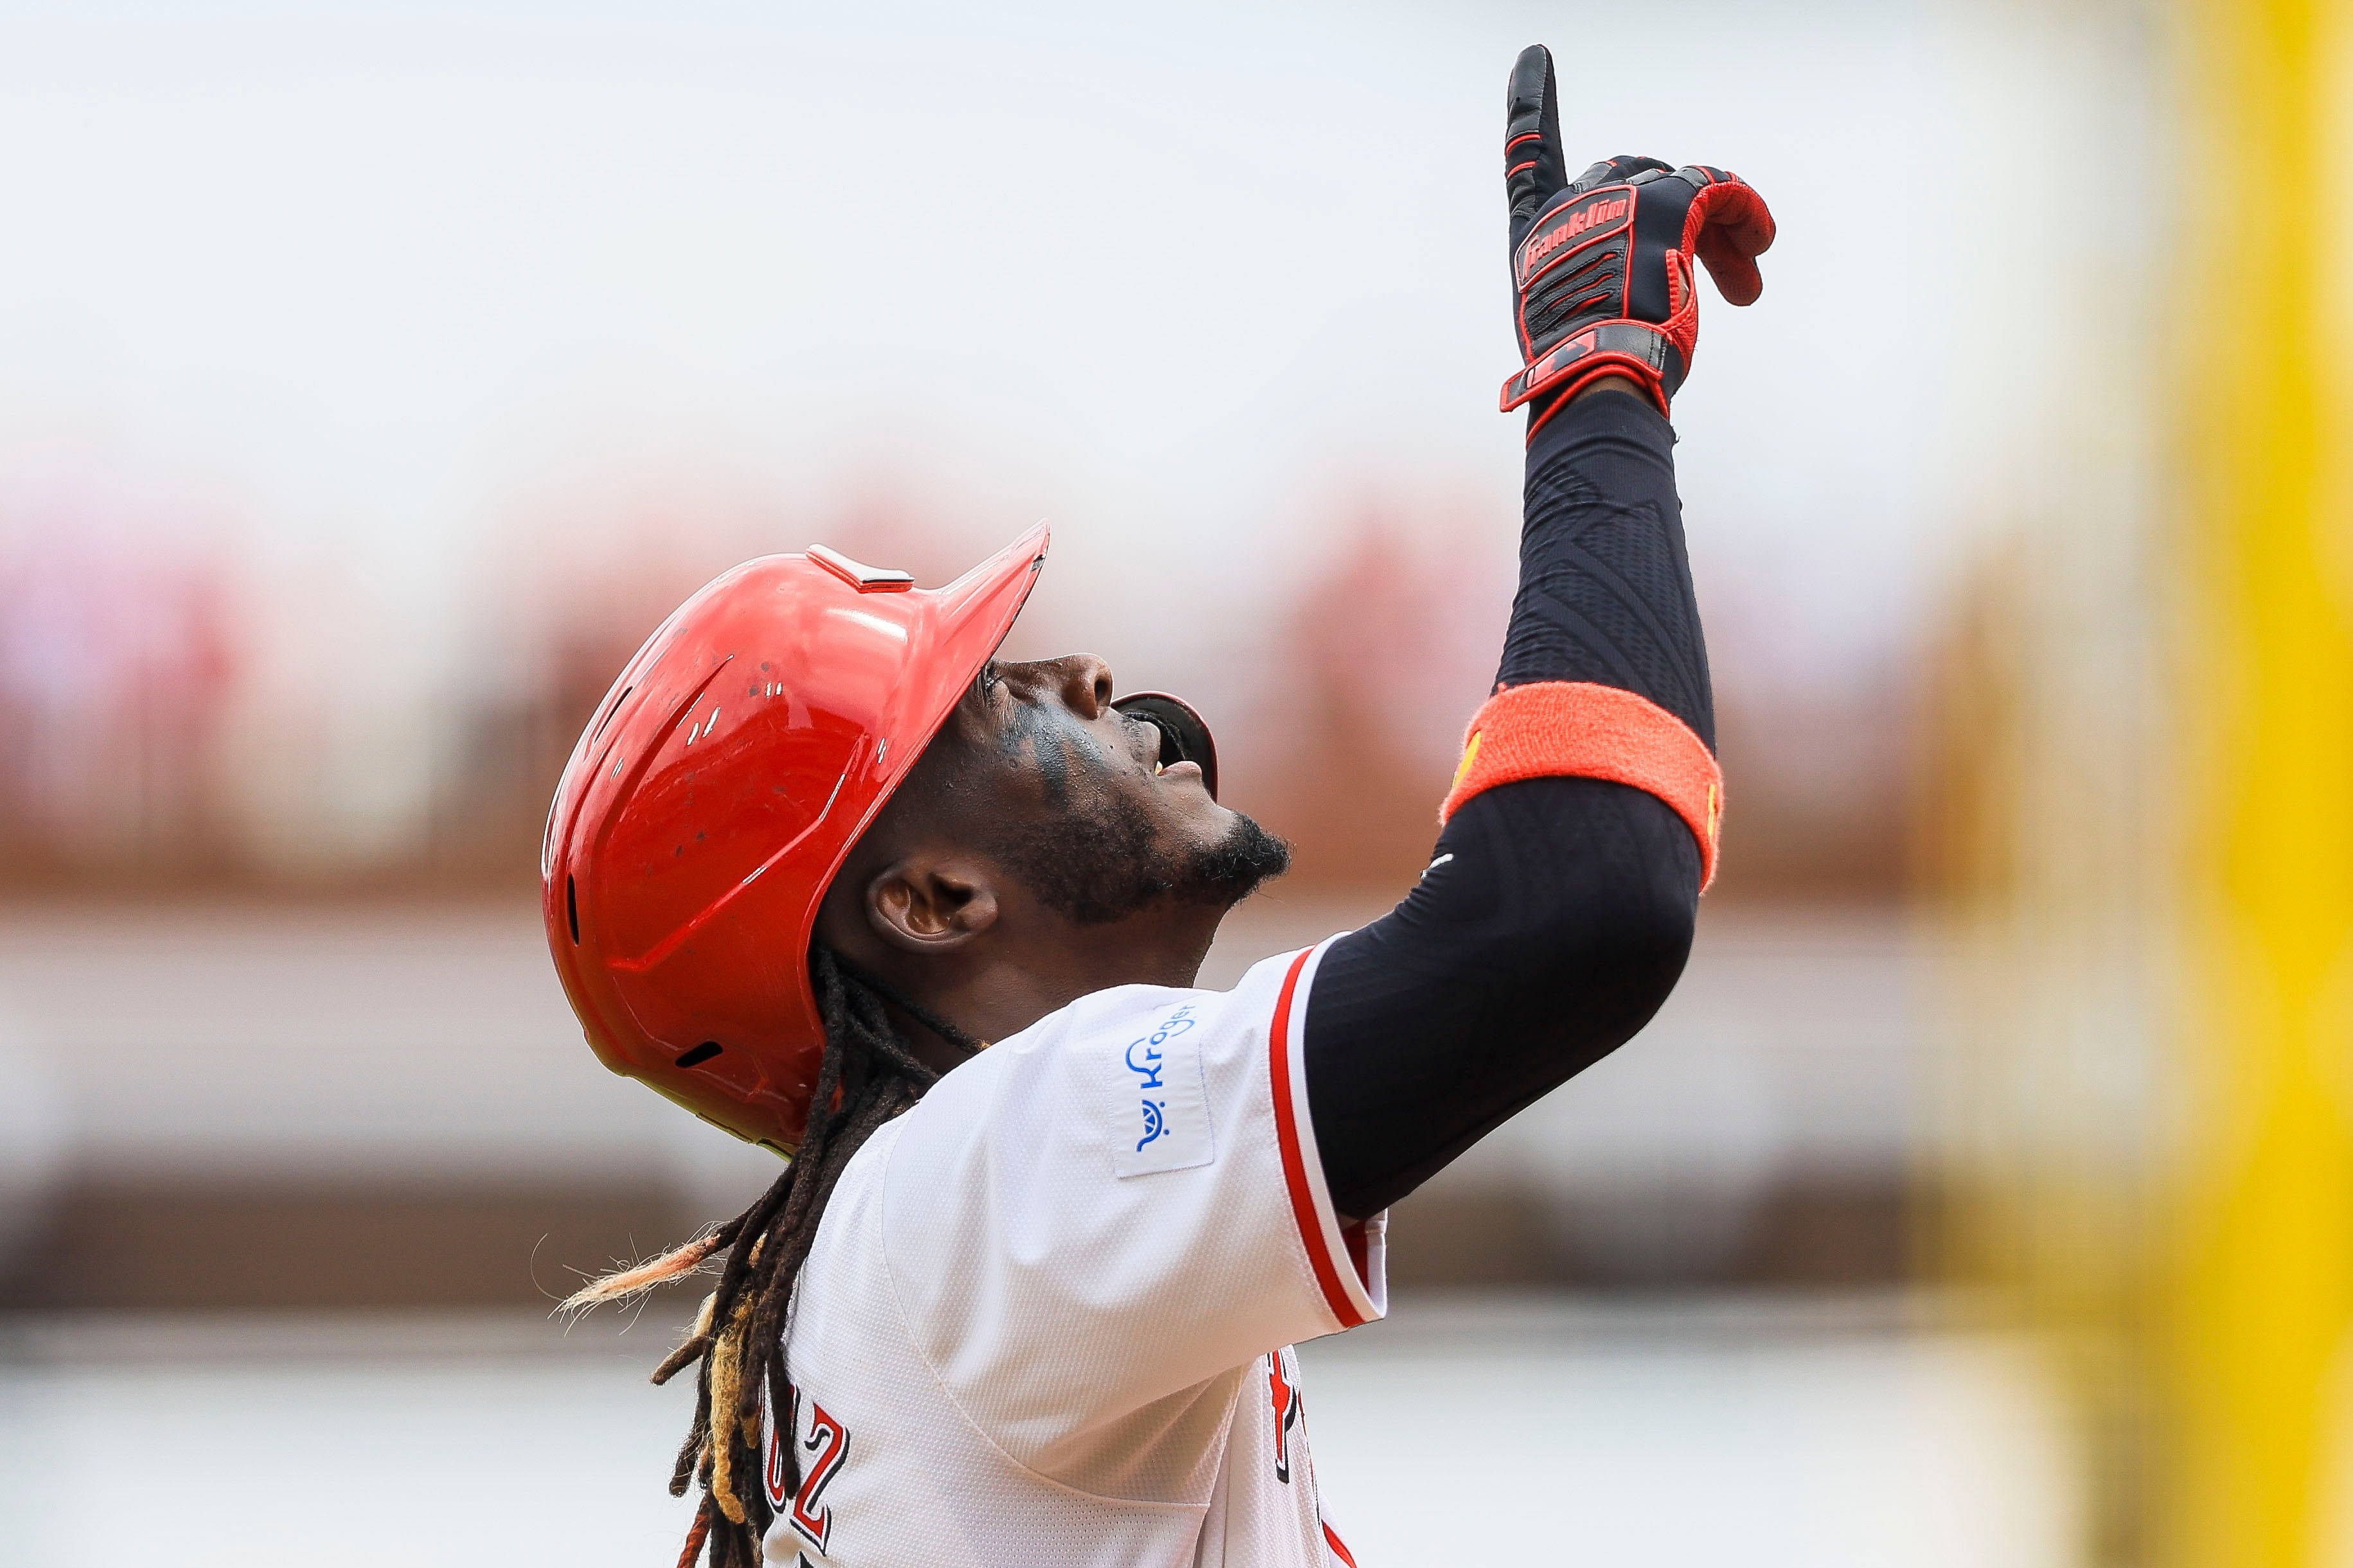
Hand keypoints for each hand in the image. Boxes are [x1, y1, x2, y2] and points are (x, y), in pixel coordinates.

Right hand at [1499, 44, 1775, 428]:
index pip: (1527, 154)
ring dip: (1715, 232)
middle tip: (1713, 273)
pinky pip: (1717, 189)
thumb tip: (1599, 337)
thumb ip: (1589, 294)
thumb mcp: (1569, 324)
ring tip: (1746, 278)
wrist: (1598, 374)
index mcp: (1533, 233)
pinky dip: (1745, 212)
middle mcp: (1569, 206)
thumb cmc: (1584, 369)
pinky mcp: (1665, 205)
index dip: (1530, 103)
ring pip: (1679, 189)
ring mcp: (1616, 200)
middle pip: (1630, 178)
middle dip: (1673, 219)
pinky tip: (1762, 243)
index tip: (1534, 57)